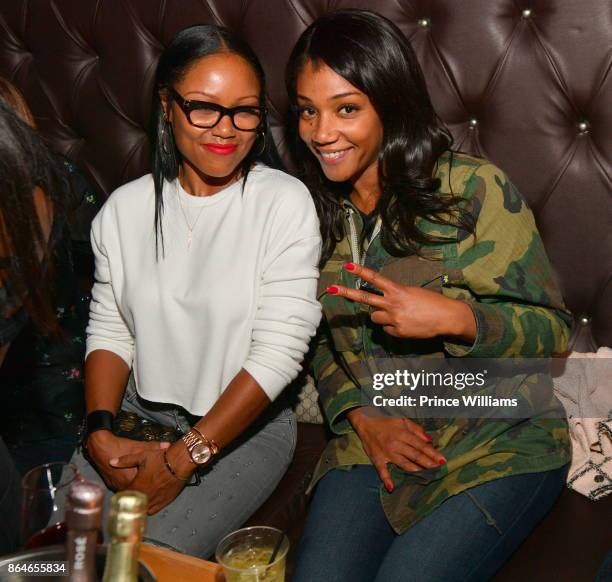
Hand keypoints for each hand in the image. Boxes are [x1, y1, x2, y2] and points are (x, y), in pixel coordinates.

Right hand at [86, 430, 169, 491]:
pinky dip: (129, 487)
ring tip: (147, 487)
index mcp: (133, 478)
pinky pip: (123, 489)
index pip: (147, 486)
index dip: (155, 484)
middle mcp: (124, 485)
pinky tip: (135, 483)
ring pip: (130, 492)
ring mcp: (117, 486)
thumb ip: (154, 447)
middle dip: (147, 489)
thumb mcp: (139, 446)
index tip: (162, 482)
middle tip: (156, 486)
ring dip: (137, 489)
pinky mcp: (112, 485)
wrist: (101, 447)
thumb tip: (168, 445)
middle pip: (138, 491)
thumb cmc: (120, 447)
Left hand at [109, 441, 193, 513]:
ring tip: (138, 502)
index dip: (121, 495)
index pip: (124, 495)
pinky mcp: (164, 502)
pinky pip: (153, 510)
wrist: (179, 463)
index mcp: (136, 487)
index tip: (120, 493)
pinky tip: (148, 505)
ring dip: (138, 506)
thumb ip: (125, 461)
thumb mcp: (142, 456)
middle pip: (132, 504)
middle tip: (128, 498)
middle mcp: (144, 497)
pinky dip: (148, 509)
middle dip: (130, 501)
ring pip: (142, 509)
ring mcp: (155, 501)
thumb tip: (112, 462)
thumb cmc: (161, 459)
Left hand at [328, 262, 475, 340]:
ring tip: (398, 315)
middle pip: (364, 298)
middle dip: (346, 293)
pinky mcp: (397, 332)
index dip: (360, 271)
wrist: (447, 318)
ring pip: (374, 317)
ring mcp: (393, 318)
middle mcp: (392, 304)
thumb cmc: (431, 302)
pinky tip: (405, 324)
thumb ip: (395, 296)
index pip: (375, 279)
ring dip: (380, 316)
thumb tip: (382, 305)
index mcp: (398, 290)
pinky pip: (386, 329)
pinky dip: (392, 327)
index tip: (347, 266)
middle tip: (331, 289)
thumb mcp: (412, 293)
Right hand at [347, 407, 446, 491]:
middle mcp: (396, 444)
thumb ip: (417, 429)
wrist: (364, 421)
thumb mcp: (402, 420)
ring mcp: (386, 453)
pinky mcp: (377, 459)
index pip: (421, 445)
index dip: (433, 453)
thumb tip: (430, 439)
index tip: (443, 460)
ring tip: (427, 476)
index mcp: (403, 434)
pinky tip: (391, 488)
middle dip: (428, 463)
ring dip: (416, 470)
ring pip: (404, 464)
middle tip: (439, 469)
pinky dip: (386, 479)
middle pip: (415, 455)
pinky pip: (382, 471)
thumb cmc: (385, 420)